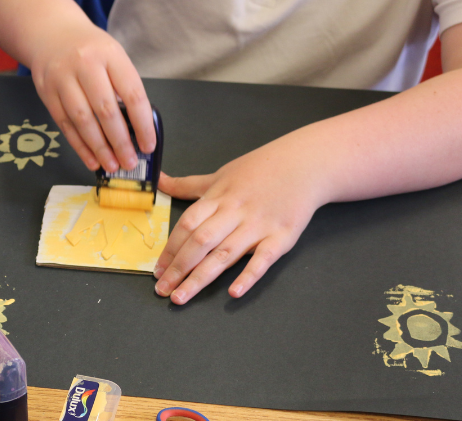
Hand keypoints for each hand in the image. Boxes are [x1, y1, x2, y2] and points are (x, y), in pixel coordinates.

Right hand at [30, 24, 154, 172]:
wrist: (52, 34)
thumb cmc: (91, 51)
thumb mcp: (113, 57)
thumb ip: (124, 87)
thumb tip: (136, 130)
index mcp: (110, 54)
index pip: (132, 94)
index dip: (142, 124)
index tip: (148, 145)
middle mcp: (85, 64)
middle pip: (105, 110)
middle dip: (120, 141)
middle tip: (130, 162)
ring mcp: (62, 78)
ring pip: (83, 120)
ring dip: (99, 148)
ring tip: (112, 165)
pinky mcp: (47, 92)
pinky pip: (65, 125)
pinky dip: (79, 146)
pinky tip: (92, 160)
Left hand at [153, 145, 327, 304]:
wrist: (305, 164)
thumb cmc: (260, 171)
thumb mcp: (221, 174)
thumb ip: (189, 185)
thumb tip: (159, 180)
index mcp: (218, 197)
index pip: (187, 225)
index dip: (170, 249)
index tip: (157, 270)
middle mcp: (235, 212)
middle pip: (201, 242)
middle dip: (178, 268)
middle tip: (162, 290)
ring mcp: (258, 225)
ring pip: (225, 254)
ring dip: (200, 278)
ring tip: (181, 297)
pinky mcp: (282, 237)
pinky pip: (263, 259)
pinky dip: (248, 275)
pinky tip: (233, 292)